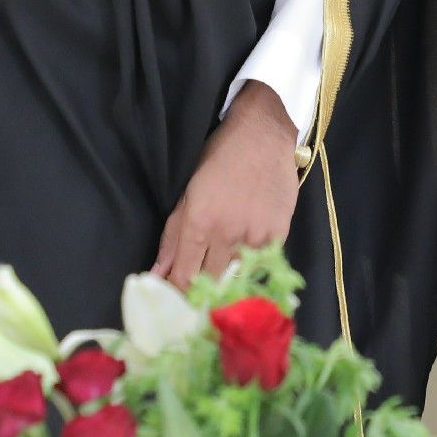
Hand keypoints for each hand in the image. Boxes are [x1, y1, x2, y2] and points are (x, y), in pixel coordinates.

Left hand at [152, 84, 300, 290]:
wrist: (263, 134)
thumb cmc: (219, 157)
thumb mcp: (188, 192)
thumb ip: (172, 237)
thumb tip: (157, 274)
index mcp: (199, 222)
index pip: (184, 276)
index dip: (178, 293)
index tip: (176, 301)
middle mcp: (227, 234)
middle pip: (210, 282)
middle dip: (200, 291)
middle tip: (196, 295)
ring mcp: (256, 236)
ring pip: (236, 276)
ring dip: (226, 278)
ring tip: (222, 275)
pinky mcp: (278, 234)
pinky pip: (261, 263)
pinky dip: (250, 264)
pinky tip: (245, 254)